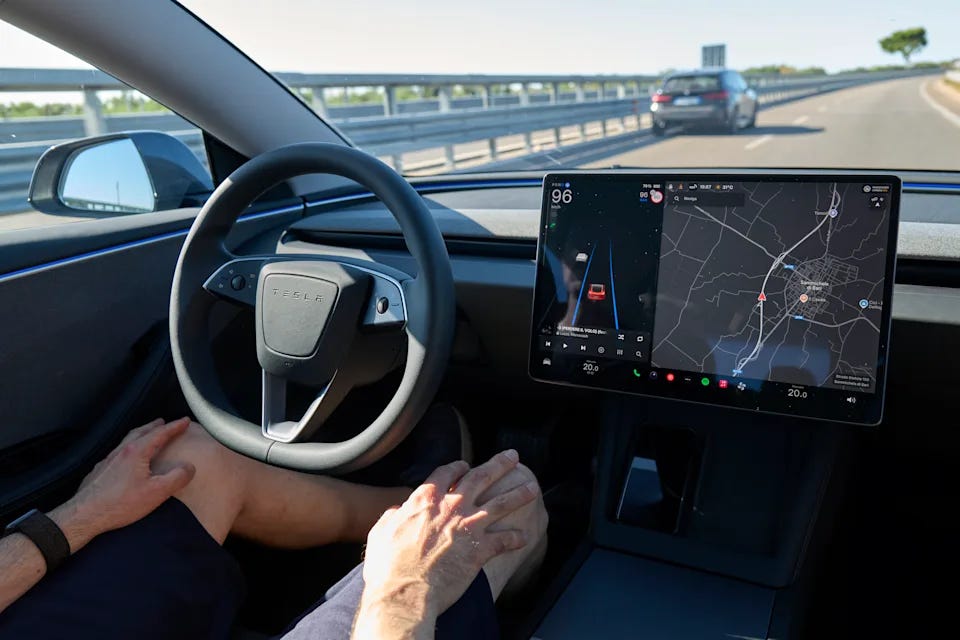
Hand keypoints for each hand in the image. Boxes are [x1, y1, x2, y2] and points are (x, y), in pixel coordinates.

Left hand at [61, 418, 195, 544]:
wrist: (85, 515)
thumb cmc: (121, 503)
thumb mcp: (157, 492)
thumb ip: (177, 477)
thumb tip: (189, 467)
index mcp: (136, 452)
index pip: (160, 434)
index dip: (174, 427)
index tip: (184, 421)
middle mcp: (121, 451)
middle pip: (141, 432)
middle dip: (155, 426)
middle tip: (164, 422)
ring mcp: (108, 460)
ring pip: (127, 440)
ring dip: (140, 434)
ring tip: (147, 435)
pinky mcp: (99, 471)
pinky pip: (118, 452)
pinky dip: (128, 447)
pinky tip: (128, 457)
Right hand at [359, 451, 538, 622]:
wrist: (405, 592)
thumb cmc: (388, 566)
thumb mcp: (380, 533)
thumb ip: (391, 517)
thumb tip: (396, 512)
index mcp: (426, 500)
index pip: (447, 472)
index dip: (458, 466)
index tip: (466, 465)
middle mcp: (451, 507)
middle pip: (481, 477)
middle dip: (499, 464)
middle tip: (512, 456)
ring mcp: (469, 526)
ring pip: (501, 503)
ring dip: (519, 494)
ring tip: (532, 487)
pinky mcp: (481, 550)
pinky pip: (505, 540)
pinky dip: (516, 538)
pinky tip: (525, 537)